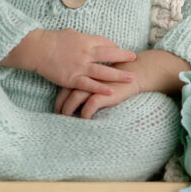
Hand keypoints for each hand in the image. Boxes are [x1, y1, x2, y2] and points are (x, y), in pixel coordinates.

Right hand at [1, 28, 135, 94]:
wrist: (38, 49)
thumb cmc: (52, 39)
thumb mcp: (71, 34)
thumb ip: (84, 39)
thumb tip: (93, 41)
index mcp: (85, 40)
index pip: (105, 42)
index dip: (114, 47)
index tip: (120, 50)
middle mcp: (85, 53)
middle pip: (109, 54)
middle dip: (123, 57)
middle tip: (135, 58)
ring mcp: (80, 67)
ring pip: (103, 71)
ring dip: (118, 75)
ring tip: (131, 78)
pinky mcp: (72, 79)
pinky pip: (89, 85)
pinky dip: (101, 88)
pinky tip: (111, 91)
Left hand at [54, 49, 190, 118]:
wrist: (135, 71)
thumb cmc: (116, 71)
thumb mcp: (99, 70)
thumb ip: (88, 75)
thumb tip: (77, 88)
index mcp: (82, 70)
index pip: (64, 85)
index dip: (58, 97)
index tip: (55, 107)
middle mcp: (85, 77)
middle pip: (65, 93)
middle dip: (60, 106)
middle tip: (57, 116)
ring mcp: (92, 86)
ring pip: (73, 101)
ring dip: (68, 111)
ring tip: (65, 120)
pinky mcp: (102, 94)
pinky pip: (88, 108)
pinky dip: (84, 115)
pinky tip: (83, 121)